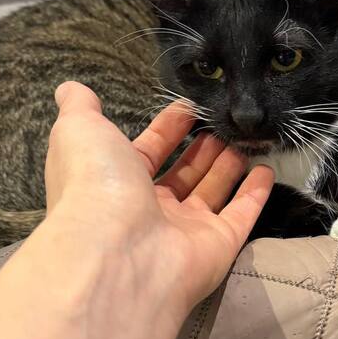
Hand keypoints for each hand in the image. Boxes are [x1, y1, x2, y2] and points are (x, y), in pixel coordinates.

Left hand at [45, 82, 273, 315]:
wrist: (117, 250)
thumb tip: (70, 88)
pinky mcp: (218, 245)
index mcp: (116, 183)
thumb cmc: (96, 183)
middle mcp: (150, 209)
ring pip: (211, 192)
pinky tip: (266, 171)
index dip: (167, 128)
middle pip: (182, 174)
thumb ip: (79, 107)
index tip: (190, 106)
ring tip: (244, 137)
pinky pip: (240, 216)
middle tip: (222, 123)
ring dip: (228, 165)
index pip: (147, 151)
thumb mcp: (78, 131)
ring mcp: (185, 230)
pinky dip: (254, 194)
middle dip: (201, 148)